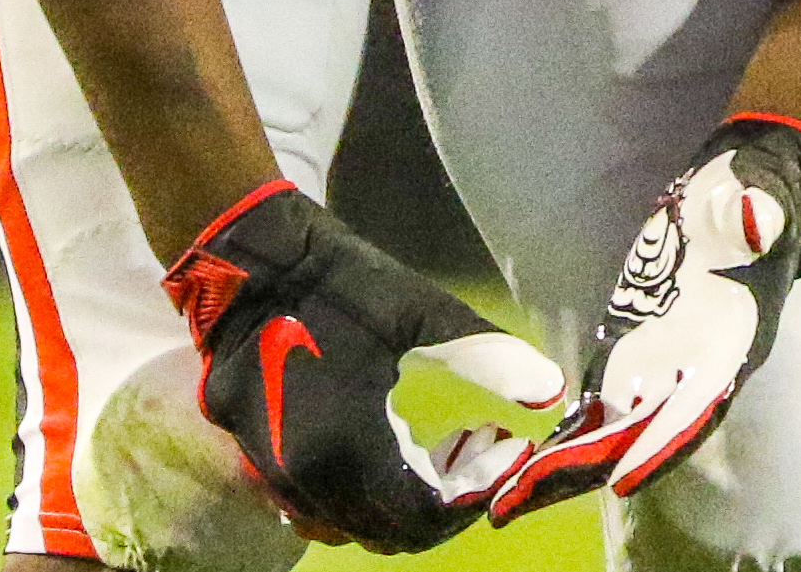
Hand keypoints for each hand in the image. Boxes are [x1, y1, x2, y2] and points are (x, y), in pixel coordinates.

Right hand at [160, 181, 565, 553]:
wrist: (249, 267)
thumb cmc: (338, 286)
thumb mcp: (423, 312)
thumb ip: (490, 356)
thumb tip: (551, 392)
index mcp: (347, 448)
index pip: (426, 514)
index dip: (478, 490)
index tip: (511, 447)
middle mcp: (306, 482)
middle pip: (394, 533)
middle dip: (452, 500)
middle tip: (487, 445)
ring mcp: (277, 479)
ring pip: (358, 527)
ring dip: (412, 501)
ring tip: (450, 443)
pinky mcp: (263, 466)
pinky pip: (325, 510)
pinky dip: (371, 496)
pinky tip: (400, 443)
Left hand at [488, 115, 800, 524]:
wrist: (745, 184)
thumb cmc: (753, 190)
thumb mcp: (757, 197)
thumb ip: (755, 213)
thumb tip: (753, 217)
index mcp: (732, 338)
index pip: (699, 401)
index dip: (662, 441)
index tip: (621, 479)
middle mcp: (700, 362)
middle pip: (648, 427)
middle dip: (595, 462)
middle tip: (530, 490)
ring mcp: (668, 358)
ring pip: (622, 422)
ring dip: (575, 457)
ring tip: (515, 489)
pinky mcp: (639, 343)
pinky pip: (606, 396)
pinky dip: (574, 426)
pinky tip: (535, 449)